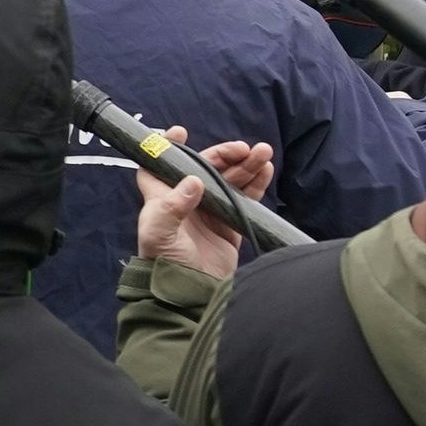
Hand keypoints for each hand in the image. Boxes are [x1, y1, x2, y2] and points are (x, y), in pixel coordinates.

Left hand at [132, 130, 270, 282]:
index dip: (168, 147)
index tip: (181, 132)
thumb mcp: (159, 234)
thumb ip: (173, 207)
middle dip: (225, 154)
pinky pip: (245, 197)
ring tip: (264, 153)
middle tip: (244, 148)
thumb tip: (193, 181)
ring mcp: (209, 210)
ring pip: (229, 179)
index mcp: (162, 197)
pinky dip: (256, 183)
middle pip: (205, 167)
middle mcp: (186, 199)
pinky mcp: (229, 223)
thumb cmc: (165, 262)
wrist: (189, 293)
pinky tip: (266, 171)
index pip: (160, 164)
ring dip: (246, 165)